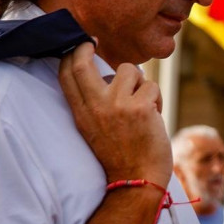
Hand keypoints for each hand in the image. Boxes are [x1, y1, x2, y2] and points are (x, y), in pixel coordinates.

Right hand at [58, 42, 171, 184]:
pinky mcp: (140, 107)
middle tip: (94, 42)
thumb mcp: (94, 130)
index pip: (66, 76)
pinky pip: (152, 87)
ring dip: (141, 85)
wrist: (137, 181)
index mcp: (81, 114)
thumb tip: (106, 75)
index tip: (81, 44)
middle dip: (88, 47)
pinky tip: (154, 118)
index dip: (71, 54)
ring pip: (130, 71)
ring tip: (141, 106)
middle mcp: (95, 107)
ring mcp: (117, 105)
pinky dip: (157, 100)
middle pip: (83, 63)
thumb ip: (95, 104)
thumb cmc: (121, 155)